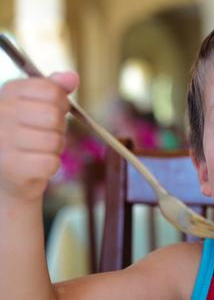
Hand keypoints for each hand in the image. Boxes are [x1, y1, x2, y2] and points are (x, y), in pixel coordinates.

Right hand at [0, 72, 78, 200]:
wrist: (7, 173)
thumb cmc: (25, 135)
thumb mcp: (37, 106)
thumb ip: (53, 89)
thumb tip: (72, 77)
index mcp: (8, 92)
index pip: (50, 90)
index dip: (61, 104)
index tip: (51, 112)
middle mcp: (0, 113)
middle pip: (53, 116)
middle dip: (58, 128)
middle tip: (44, 133)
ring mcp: (2, 140)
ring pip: (54, 140)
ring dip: (54, 148)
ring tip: (38, 150)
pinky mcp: (10, 166)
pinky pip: (50, 163)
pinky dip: (49, 166)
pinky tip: (34, 165)